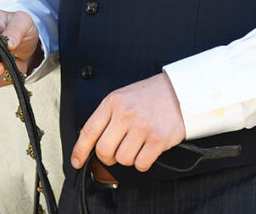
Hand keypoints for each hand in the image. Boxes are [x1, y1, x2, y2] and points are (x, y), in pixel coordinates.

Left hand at [71, 72, 185, 172]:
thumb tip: (94, 141)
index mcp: (112, 102)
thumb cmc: (149, 96)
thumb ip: (108, 116)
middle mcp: (125, 114)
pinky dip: (142, 162)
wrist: (178, 92)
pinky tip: (147, 150)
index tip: (76, 161)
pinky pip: (141, 164)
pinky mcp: (157, 140)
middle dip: (108, 157)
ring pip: (123, 159)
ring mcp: (141, 127)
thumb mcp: (123, 97)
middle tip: (115, 151)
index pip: (89, 130)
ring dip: (128, 158)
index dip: (80, 150)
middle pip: (104, 150)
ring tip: (137, 144)